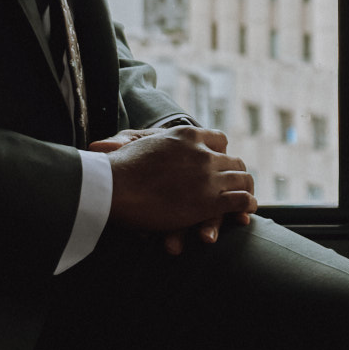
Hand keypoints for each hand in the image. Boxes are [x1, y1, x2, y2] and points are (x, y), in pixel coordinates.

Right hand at [105, 124, 257, 250]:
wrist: (112, 186)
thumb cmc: (114, 167)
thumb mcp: (126, 144)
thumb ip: (128, 141)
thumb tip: (100, 146)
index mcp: (185, 135)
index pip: (218, 139)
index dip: (221, 152)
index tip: (220, 162)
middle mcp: (202, 153)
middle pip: (234, 161)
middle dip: (236, 174)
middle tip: (238, 186)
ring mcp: (208, 177)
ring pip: (243, 180)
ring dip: (247, 191)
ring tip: (248, 203)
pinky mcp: (209, 201)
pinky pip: (240, 200)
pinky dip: (247, 206)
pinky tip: (246, 214)